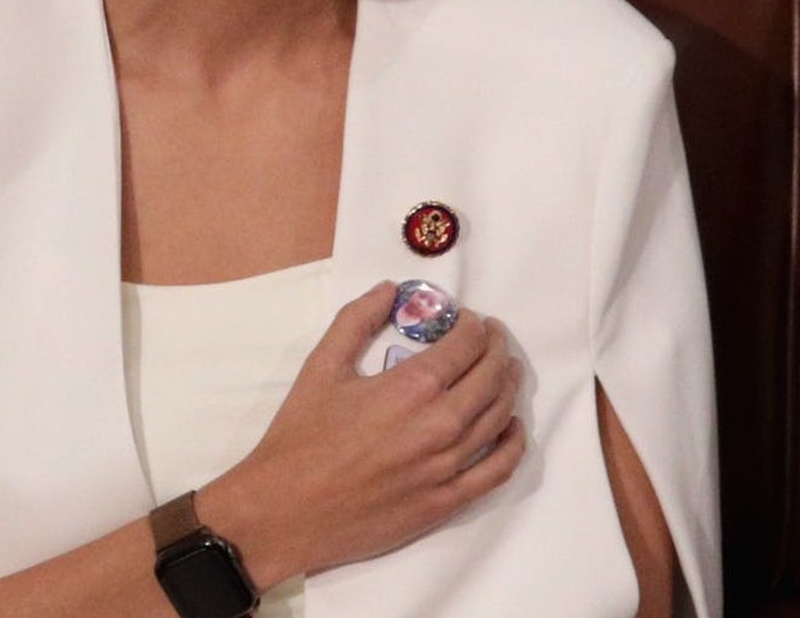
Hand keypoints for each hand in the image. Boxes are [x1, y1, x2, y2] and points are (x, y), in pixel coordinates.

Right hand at [199, 282, 523, 587]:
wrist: (286, 510)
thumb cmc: (301, 436)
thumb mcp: (321, 365)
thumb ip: (357, 319)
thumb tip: (388, 289)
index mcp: (411, 387)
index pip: (466, 345)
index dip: (474, 325)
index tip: (469, 318)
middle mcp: (439, 425)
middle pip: (490, 378)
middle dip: (496, 348)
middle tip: (492, 335)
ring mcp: (447, 468)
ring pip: (498, 420)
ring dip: (508, 387)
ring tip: (505, 369)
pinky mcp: (444, 504)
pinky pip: (496, 472)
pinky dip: (512, 446)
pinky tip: (512, 429)